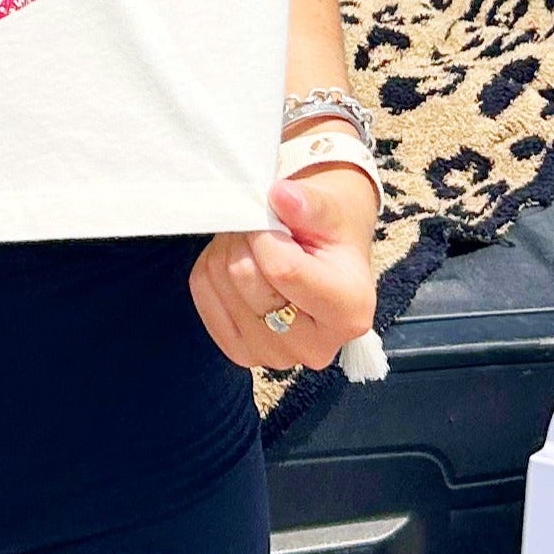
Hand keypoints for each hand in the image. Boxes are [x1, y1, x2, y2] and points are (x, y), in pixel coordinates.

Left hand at [189, 166, 379, 370]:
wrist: (324, 251)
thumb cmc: (330, 229)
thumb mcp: (331, 207)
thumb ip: (309, 204)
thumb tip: (281, 196)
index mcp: (350, 312)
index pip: (283, 270)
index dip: (265, 233)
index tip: (274, 215)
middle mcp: (316, 348)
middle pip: (247, 280)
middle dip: (246, 240)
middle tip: (261, 226)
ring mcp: (276, 357)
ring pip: (221, 285)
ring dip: (227, 251)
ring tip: (253, 242)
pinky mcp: (242, 353)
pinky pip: (204, 297)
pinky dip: (211, 270)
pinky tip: (238, 262)